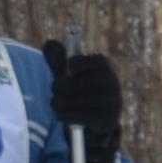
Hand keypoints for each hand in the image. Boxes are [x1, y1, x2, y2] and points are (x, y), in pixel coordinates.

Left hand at [42, 40, 124, 162]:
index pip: (98, 60)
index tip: (69, 66)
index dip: (83, 61)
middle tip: (53, 89)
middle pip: (88, 81)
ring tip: (54, 104)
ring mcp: (112, 101)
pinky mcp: (108, 118)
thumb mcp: (68, 75)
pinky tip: (60, 115)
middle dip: (66, 85)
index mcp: (104, 69)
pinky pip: (87, 116)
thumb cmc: (79, 90)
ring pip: (86, 100)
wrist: (96, 119)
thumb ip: (58, 60)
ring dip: (64, 102)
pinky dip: (69, 115)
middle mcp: (112, 83)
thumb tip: (49, 43)